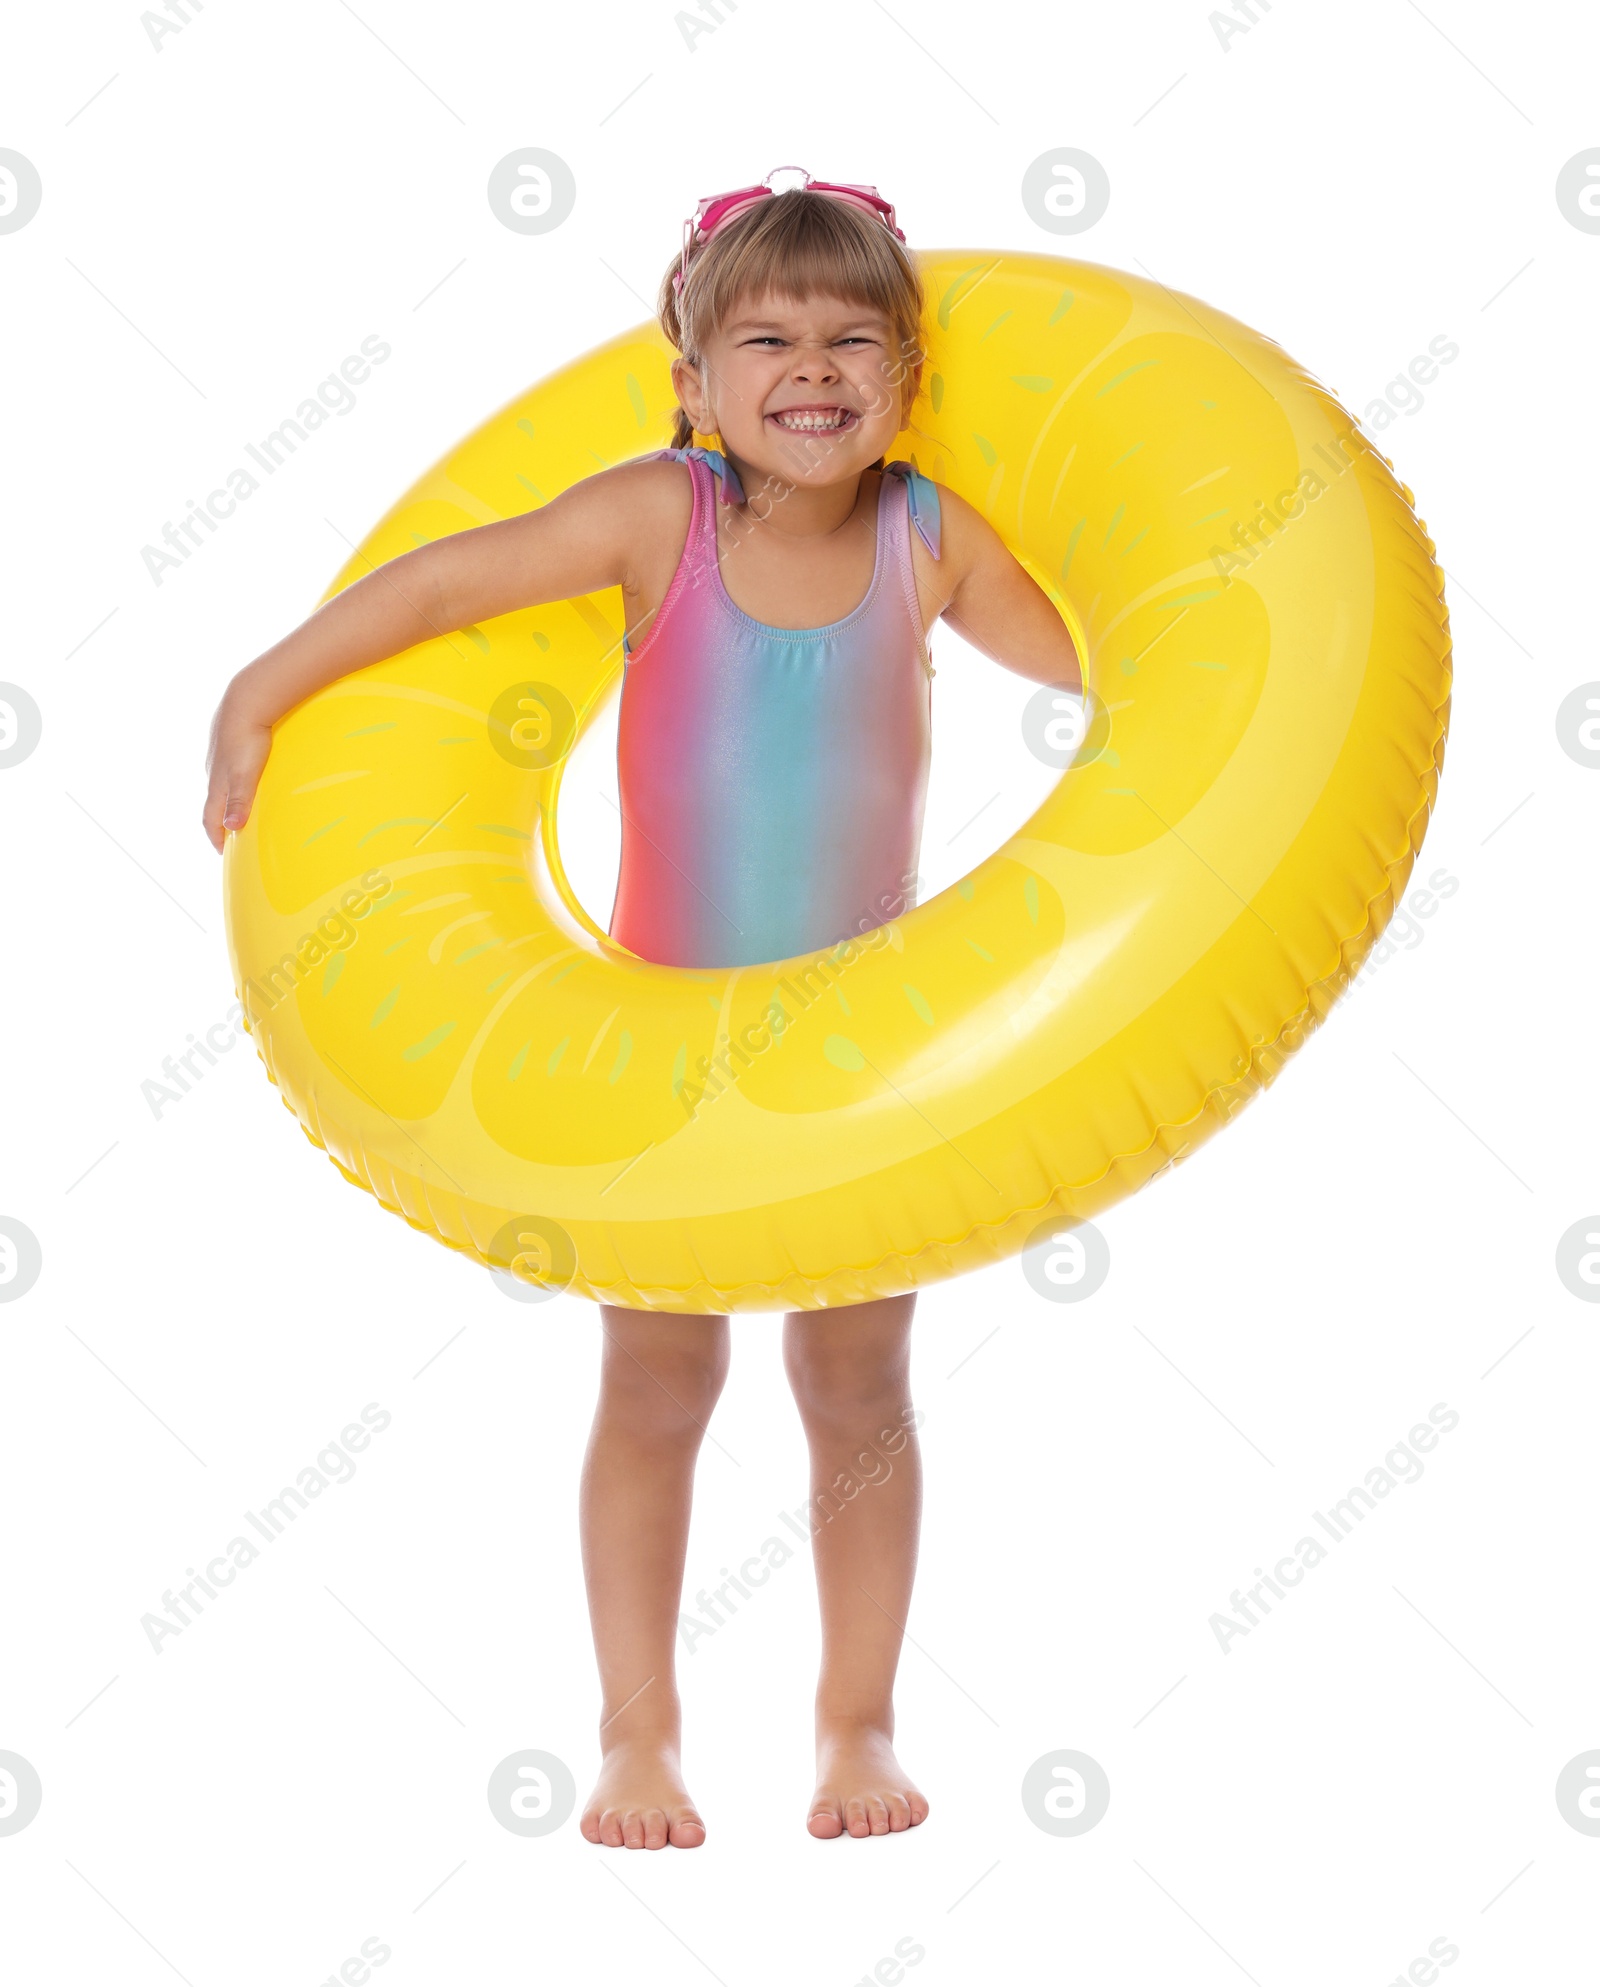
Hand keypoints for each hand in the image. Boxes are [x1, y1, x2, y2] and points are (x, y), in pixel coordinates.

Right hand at [203, 686, 272, 851]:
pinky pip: (226, 766)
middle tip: (228, 833)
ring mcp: (218, 756)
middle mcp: (213, 771)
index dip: (215, 835)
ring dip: (224, 799)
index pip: (210, 817)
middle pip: (213, 802)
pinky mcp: (226, 741)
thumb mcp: (246, 775)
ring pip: (218, 783)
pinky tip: (239, 772)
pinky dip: (230, 779)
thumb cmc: (248, 740)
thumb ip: (240, 802)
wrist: (246, 702)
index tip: (222, 850)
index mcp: (216, 783)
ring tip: (234, 807)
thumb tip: (231, 828)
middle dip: (218, 820)